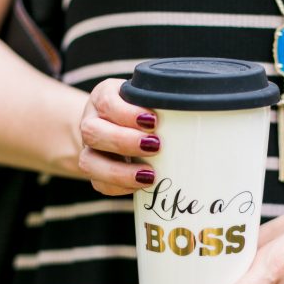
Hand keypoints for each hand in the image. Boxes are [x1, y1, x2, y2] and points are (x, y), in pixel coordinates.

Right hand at [78, 78, 158, 194]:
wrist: (116, 123)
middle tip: (155, 146)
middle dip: (124, 141)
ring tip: (149, 174)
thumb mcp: (149, 96)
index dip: (127, 113)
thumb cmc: (141, 107)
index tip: (153, 120)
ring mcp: (89, 148)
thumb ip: (163, 99)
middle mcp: (91, 122)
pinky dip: (120, 187)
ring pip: (88, 162)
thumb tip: (195, 104)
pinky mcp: (95, 171)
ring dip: (119, 171)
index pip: (107, 102)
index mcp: (103, 97)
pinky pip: (99, 184)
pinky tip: (142, 185)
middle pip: (92, 132)